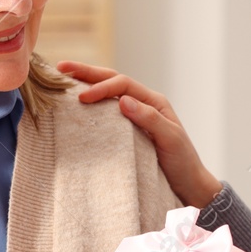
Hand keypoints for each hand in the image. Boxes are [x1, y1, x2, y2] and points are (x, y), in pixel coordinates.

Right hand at [57, 59, 223, 211]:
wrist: (189, 184)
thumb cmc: (183, 162)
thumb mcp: (171, 139)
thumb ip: (149, 119)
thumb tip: (123, 100)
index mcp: (154, 102)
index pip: (123, 85)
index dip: (101, 87)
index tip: (82, 98)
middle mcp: (143, 104)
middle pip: (112, 80)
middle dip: (87, 73)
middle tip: (61, 67)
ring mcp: (135, 116)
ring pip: (108, 93)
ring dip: (87, 83)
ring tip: (63, 78)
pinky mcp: (128, 130)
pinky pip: (107, 111)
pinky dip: (92, 104)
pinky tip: (76, 104)